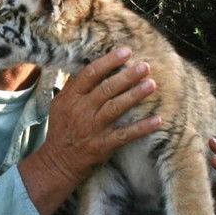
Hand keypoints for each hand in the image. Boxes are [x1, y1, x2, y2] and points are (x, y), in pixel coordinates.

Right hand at [20, 48, 160, 214]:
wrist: (57, 162)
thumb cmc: (62, 129)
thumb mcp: (60, 105)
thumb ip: (76, 87)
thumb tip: (96, 67)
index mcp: (71, 98)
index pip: (90, 74)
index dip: (109, 61)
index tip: (126, 52)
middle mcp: (81, 110)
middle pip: (106, 89)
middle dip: (127, 76)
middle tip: (145, 66)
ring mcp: (92, 128)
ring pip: (116, 108)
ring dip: (135, 95)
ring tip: (152, 84)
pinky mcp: (103, 145)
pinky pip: (126, 134)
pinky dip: (142, 128)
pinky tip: (157, 120)